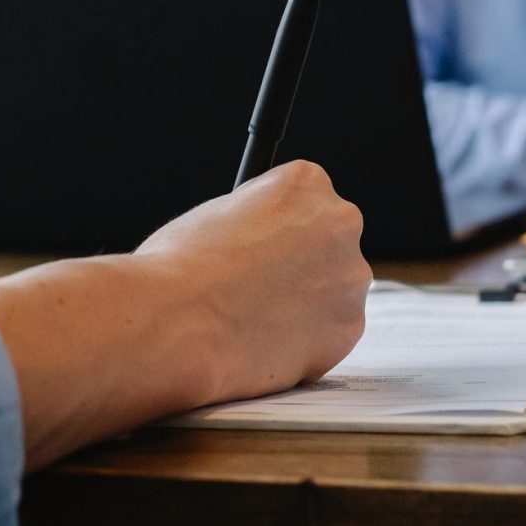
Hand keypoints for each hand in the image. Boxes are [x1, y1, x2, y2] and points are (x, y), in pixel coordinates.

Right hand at [136, 160, 370, 400]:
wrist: (175, 323)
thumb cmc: (181, 266)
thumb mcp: (220, 212)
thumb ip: (260, 219)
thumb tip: (268, 240)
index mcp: (307, 182)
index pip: (306, 198)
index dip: (278, 226)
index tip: (262, 245)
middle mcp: (341, 221)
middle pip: (330, 242)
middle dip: (303, 263)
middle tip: (264, 288)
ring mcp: (350, 276)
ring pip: (334, 290)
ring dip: (307, 304)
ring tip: (255, 321)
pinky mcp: (348, 327)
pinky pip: (331, 333)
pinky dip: (305, 342)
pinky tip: (265, 344)